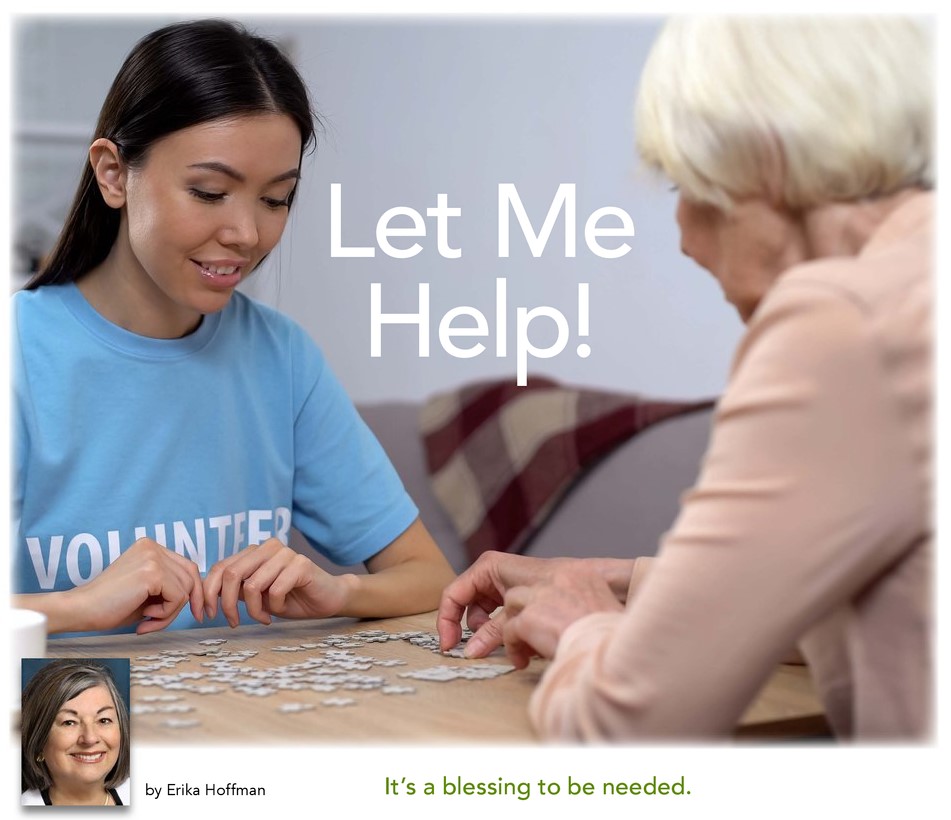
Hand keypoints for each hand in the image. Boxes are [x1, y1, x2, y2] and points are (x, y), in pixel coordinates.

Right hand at [71, 538, 204, 633]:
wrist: (81, 610)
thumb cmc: (109, 606)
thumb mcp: (147, 592)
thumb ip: (169, 587)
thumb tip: (198, 596)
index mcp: (150, 547)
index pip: (187, 567)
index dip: (193, 592)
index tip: (195, 612)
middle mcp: (153, 547)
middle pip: (191, 577)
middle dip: (183, 605)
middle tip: (163, 622)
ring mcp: (153, 557)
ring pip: (186, 589)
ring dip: (170, 613)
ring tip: (147, 620)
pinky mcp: (152, 572)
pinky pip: (178, 598)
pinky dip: (166, 614)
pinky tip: (145, 617)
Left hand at [202, 539, 352, 626]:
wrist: (327, 599)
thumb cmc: (291, 597)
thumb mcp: (256, 594)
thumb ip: (236, 588)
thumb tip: (205, 595)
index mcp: (254, 551)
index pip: (220, 567)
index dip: (208, 592)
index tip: (205, 615)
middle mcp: (268, 547)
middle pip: (231, 574)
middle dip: (226, 604)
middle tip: (233, 622)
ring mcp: (285, 553)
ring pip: (252, 586)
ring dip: (253, 610)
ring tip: (263, 618)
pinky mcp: (301, 564)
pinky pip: (275, 591)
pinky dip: (274, 607)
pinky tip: (281, 609)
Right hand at [437, 551, 580, 656]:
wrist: (597, 585)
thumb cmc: (559, 591)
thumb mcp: (517, 614)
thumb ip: (492, 631)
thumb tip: (470, 652)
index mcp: (491, 567)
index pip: (455, 593)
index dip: (447, 620)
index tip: (449, 646)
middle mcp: (497, 573)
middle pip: (469, 604)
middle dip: (474, 628)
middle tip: (478, 651)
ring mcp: (508, 585)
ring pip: (486, 612)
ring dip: (492, 632)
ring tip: (511, 646)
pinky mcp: (521, 596)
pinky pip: (503, 614)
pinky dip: (507, 629)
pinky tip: (523, 642)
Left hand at [501, 570, 623, 667]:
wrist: (609, 654)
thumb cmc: (613, 642)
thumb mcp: (605, 614)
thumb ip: (584, 610)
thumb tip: (571, 623)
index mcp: (582, 576)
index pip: (552, 581)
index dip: (545, 601)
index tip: (546, 617)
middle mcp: (559, 580)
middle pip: (529, 588)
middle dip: (525, 610)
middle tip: (530, 632)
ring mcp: (541, 597)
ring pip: (513, 603)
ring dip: (516, 626)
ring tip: (524, 648)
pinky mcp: (528, 618)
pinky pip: (509, 630)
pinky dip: (513, 647)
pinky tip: (522, 661)